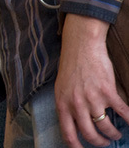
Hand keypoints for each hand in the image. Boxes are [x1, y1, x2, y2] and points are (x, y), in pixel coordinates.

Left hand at [55, 13, 128, 146]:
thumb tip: (75, 124)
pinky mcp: (107, 91)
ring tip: (116, 133)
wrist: (81, 46)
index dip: (76, 146)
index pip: (68, 133)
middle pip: (90, 134)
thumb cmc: (71, 67)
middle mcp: (76, 104)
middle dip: (100, 142)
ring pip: (106, 126)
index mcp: (62, 104)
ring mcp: (92, 98)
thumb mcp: (61, 88)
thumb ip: (67, 106)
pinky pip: (122, 112)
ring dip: (114, 133)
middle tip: (105, 142)